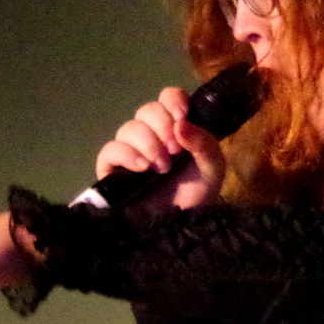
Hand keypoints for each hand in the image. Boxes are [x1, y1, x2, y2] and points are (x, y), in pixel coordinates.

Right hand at [95, 87, 227, 212]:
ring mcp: (130, 152)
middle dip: (162, 126)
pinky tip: (142, 168)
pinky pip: (110, 150)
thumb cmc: (199, 194)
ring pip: (129, 128)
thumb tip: (180, 124)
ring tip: (162, 167)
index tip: (182, 117)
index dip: (173, 101)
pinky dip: (126, 154)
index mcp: (176, 128)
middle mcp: (151, 135)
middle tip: (175, 151)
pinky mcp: (113, 171)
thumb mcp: (213, 167)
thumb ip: (204, 142)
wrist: (185, 226)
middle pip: (146, 110)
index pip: (168, 97)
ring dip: (149, 143)